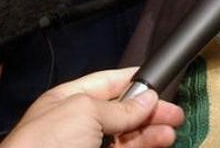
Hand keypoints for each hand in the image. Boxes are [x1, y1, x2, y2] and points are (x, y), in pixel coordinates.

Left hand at [0, 68, 183, 147]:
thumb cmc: (45, 145)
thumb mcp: (84, 112)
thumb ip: (119, 106)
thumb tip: (147, 99)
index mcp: (69, 101)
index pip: (106, 83)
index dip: (133, 79)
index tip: (160, 79)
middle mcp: (79, 124)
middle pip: (123, 112)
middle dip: (149, 109)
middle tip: (174, 112)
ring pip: (128, 136)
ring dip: (151, 131)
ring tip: (171, 130)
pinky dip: (145, 147)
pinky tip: (160, 142)